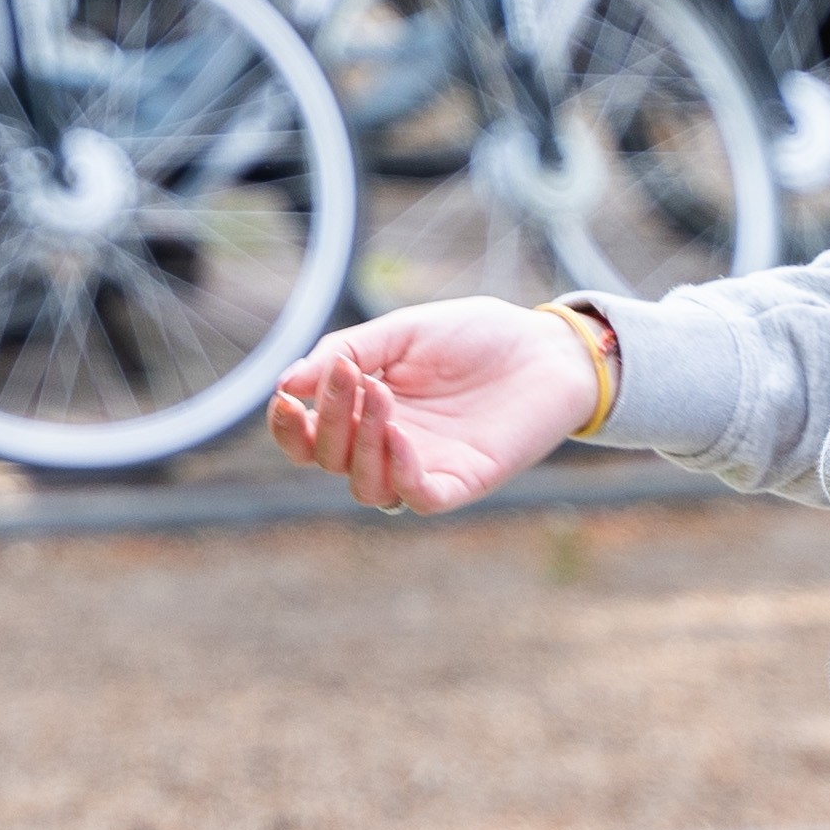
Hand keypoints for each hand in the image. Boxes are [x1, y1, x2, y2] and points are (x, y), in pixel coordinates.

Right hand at [268, 302, 600, 515]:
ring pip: (365, 487)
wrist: (546, 345)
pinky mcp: (463, 481)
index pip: (308, 441)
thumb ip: (348, 352)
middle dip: (328, 418)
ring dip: (361, 442)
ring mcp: (425, 467)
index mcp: (365, 414)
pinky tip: (400, 433)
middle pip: (329, 460)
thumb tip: (288, 383)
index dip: (286, 428)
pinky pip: (418, 498)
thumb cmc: (475, 336)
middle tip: (350, 374)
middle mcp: (387, 448)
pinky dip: (400, 472)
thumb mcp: (401, 331)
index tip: (284, 397)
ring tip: (381, 394)